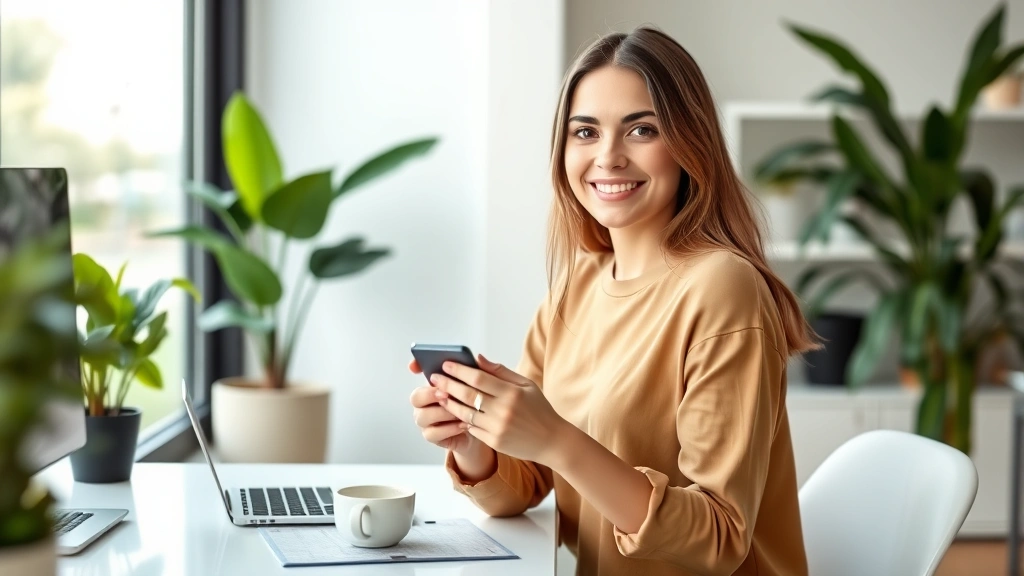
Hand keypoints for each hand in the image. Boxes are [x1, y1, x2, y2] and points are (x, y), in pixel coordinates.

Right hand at [408, 359, 473, 453]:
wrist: (482, 429)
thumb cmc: (477, 403)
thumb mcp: (483, 385)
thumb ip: (480, 371)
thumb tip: (478, 357)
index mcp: (434, 383)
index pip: (418, 370)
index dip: (415, 366)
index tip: (415, 365)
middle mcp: (425, 401)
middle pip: (416, 397)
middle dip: (429, 394)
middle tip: (445, 393)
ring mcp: (427, 419)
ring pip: (423, 416)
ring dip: (442, 413)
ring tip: (459, 412)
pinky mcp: (433, 435)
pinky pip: (433, 433)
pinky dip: (448, 429)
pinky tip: (462, 425)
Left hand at [430, 353, 567, 467]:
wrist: (551, 441)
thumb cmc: (539, 409)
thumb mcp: (526, 385)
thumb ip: (501, 372)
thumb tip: (478, 358)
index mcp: (512, 393)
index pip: (478, 378)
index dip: (460, 370)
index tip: (446, 364)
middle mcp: (503, 410)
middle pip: (467, 395)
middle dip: (448, 384)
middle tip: (434, 377)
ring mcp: (497, 428)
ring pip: (465, 413)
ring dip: (449, 403)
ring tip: (439, 394)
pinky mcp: (494, 442)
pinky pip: (471, 428)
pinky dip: (461, 419)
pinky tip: (453, 411)